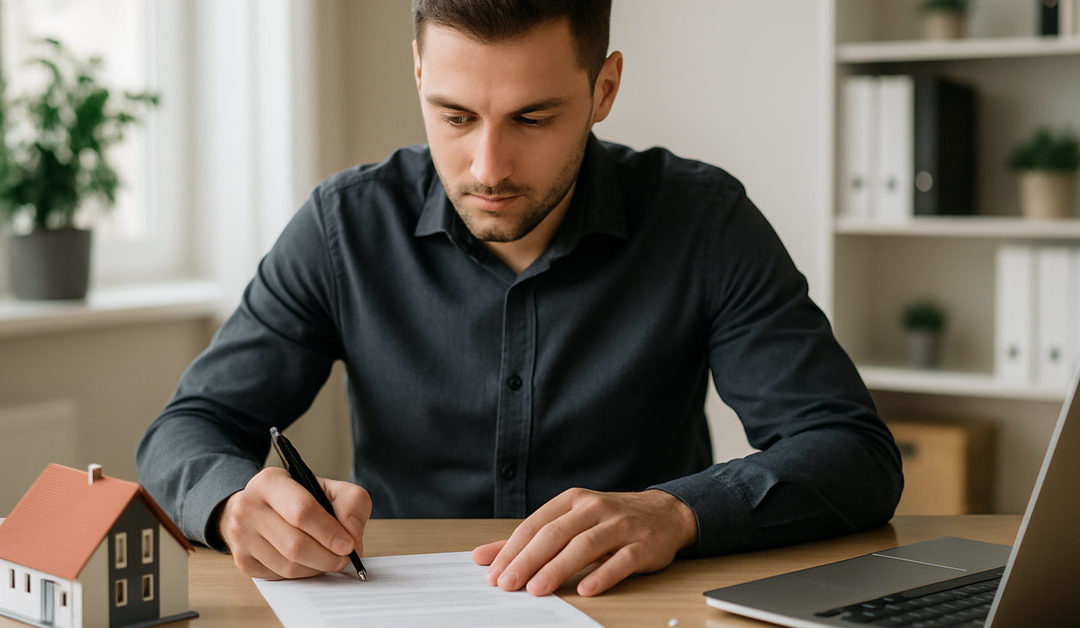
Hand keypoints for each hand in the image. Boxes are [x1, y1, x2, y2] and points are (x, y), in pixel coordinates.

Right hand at [216, 467, 371, 578]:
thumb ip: (351, 503)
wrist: (261, 507)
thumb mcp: (328, 487)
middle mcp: (248, 507)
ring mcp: (241, 536)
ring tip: (331, 559)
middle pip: (294, 544)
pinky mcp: (242, 560)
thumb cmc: (299, 497)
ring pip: (288, 566)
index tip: (349, 545)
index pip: (301, 511)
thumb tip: (352, 535)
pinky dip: (302, 574)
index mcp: (269, 482)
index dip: (329, 532)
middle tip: (345, 559)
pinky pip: (279, 577)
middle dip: (327, 557)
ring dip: (317, 568)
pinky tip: (311, 563)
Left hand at [472, 488, 696, 596]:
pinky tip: (586, 589)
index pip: (536, 525)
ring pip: (585, 546)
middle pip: (556, 534)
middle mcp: (595, 508)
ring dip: (559, 568)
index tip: (495, 573)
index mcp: (573, 500)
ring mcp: (620, 526)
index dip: (513, 549)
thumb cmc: (610, 520)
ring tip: (538, 588)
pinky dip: (603, 575)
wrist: (665, 513)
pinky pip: (622, 560)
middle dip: (529, 560)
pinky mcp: (643, 545)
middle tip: (509, 583)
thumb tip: (484, 557)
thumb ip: (529, 540)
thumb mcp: (570, 521)